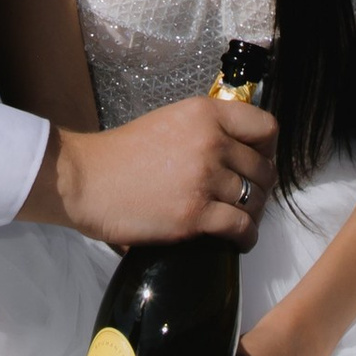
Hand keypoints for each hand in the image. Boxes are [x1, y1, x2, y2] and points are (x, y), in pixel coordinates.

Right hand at [33, 92, 275, 247]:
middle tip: (247, 198)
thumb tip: (237, 150)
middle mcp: (211, 142)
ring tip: (240, 221)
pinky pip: (241, 228)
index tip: (258, 162)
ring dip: (252, 214)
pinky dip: (245, 238)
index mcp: (205, 113)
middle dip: (259, 187)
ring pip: (255, 200)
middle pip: (263, 169)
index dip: (268, 150)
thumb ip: (205, 130)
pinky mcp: (195, 214)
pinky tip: (237, 241)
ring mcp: (204, 178)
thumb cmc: (121, 154)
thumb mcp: (170, 122)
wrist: (87, 180)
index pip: (265, 128)